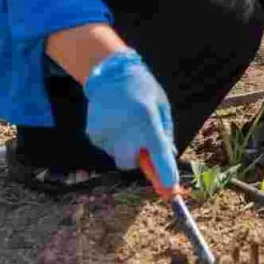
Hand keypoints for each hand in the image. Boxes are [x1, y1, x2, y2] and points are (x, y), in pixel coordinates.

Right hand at [83, 49, 178, 188]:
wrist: (111, 74)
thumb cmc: (143, 90)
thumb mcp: (161, 106)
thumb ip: (165, 133)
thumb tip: (167, 157)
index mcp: (146, 117)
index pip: (157, 151)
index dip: (164, 172)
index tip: (170, 189)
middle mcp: (124, 126)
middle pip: (130, 163)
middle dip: (136, 158)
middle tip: (140, 141)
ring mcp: (105, 131)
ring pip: (118, 156)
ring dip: (125, 148)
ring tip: (126, 123)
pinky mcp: (93, 133)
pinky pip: (107, 148)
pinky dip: (113, 141)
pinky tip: (114, 122)